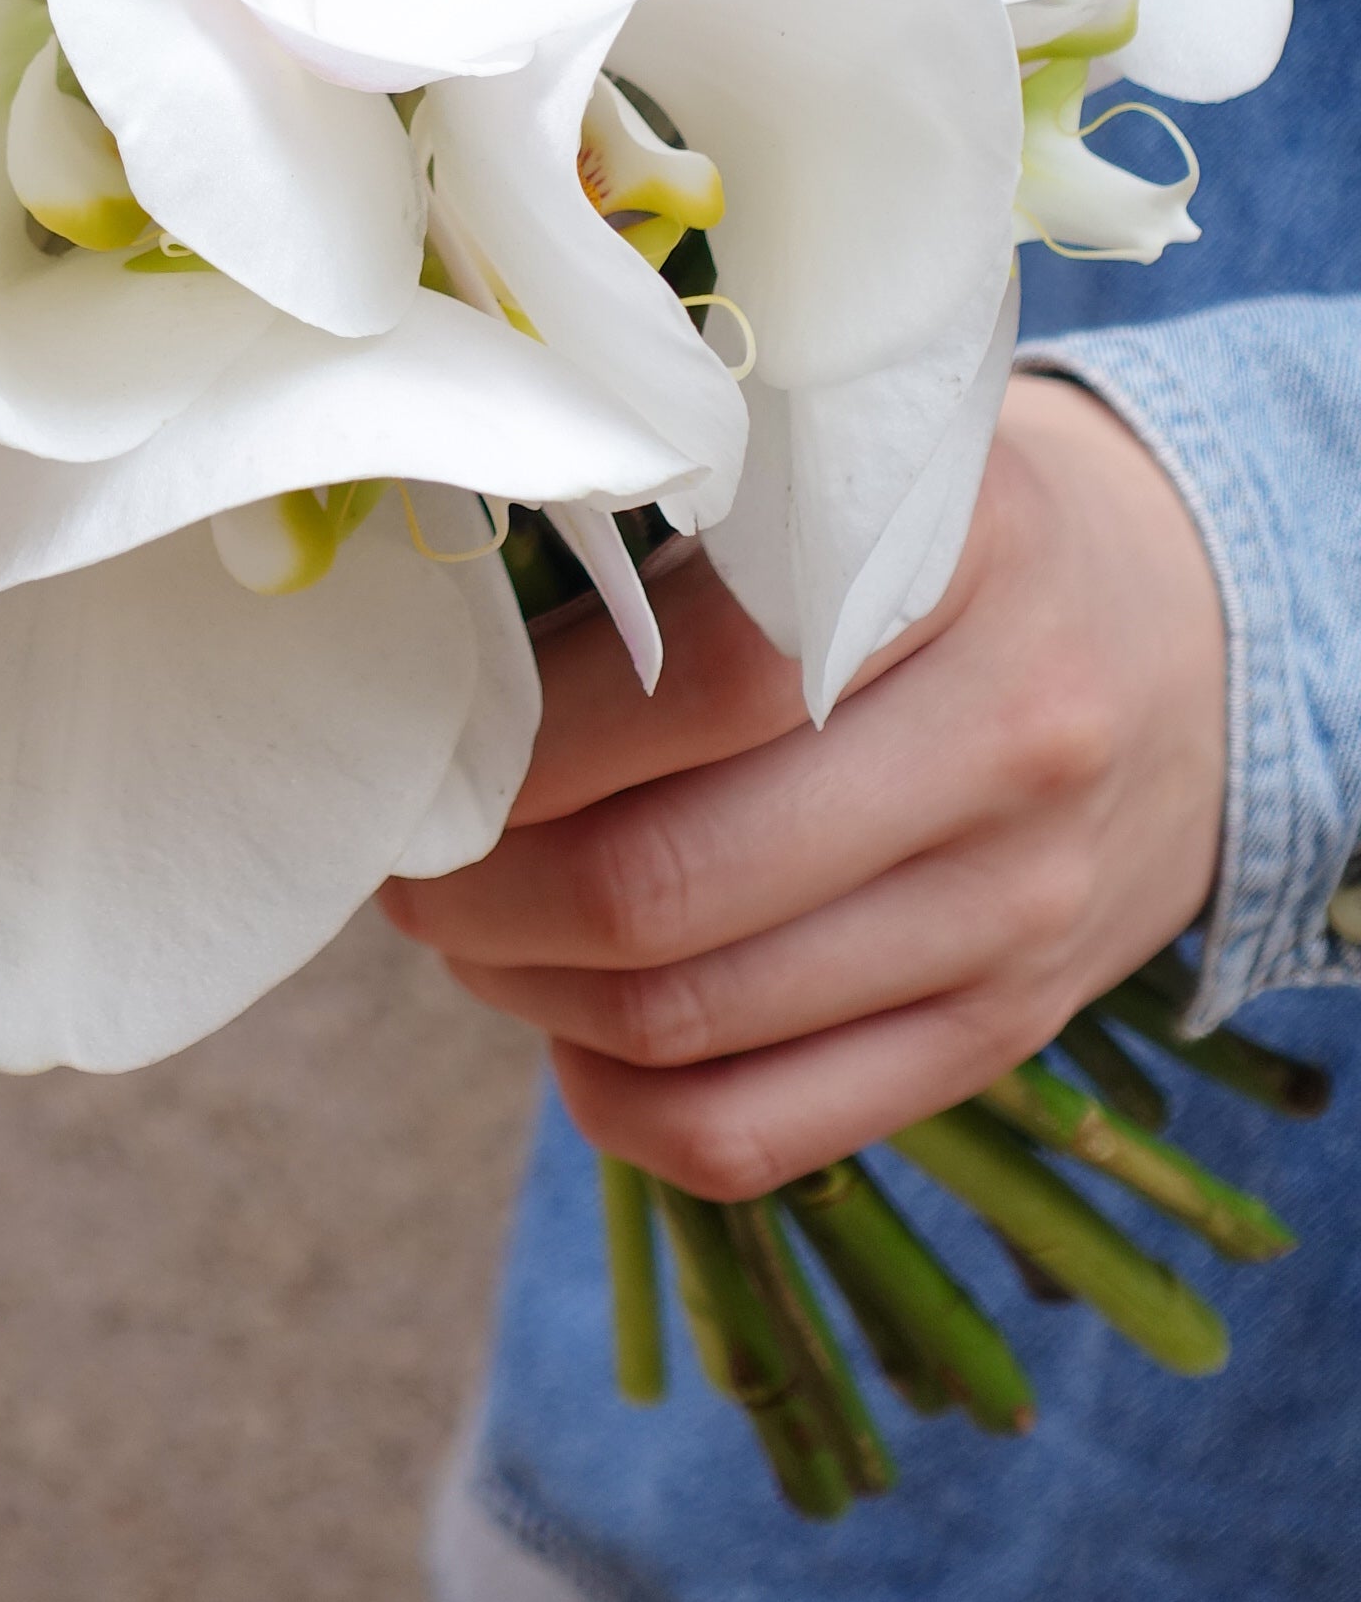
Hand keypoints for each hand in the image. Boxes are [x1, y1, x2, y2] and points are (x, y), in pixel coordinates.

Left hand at [380, 375, 1227, 1198]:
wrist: (1190, 635)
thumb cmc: (937, 532)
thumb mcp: (843, 468)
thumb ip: (675, 537)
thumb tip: (435, 657)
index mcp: (957, 559)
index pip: (694, 684)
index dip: (523, 740)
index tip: (429, 740)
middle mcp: (1009, 742)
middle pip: (666, 881)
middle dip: (482, 890)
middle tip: (412, 857)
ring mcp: (1017, 909)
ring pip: (693, 1018)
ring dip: (526, 990)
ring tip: (468, 928)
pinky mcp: (1006, 1034)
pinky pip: (763, 1133)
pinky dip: (618, 1105)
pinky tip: (566, 1036)